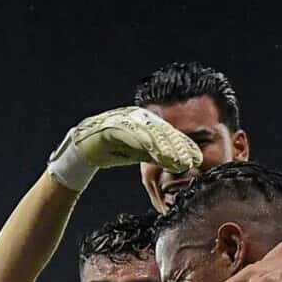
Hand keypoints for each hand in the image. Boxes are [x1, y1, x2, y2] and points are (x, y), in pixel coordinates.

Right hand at [52, 106, 202, 178]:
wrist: (84, 148)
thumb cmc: (113, 149)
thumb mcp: (141, 153)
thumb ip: (158, 154)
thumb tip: (182, 163)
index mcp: (148, 122)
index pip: (169, 134)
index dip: (184, 145)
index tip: (197, 159)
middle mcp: (140, 117)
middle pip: (164, 131)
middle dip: (179, 146)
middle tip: (193, 161)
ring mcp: (127, 119)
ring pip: (152, 132)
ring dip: (167, 147)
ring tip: (179, 162)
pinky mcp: (114, 125)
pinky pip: (134, 135)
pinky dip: (148, 145)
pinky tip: (159, 156)